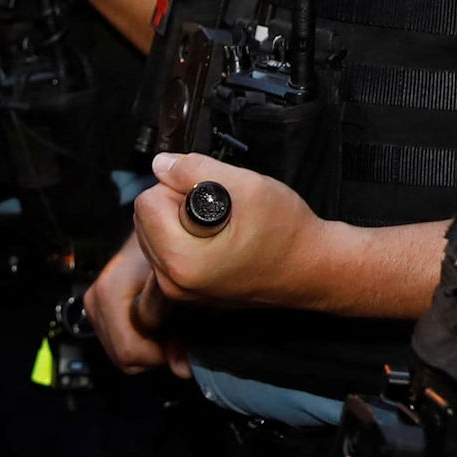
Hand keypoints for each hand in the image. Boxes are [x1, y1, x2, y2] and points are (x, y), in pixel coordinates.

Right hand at [82, 236, 188, 378]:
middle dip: (155, 355)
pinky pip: (117, 340)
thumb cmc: (175, 245)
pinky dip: (141, 340)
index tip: (182, 342)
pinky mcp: (97, 305)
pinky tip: (161, 324)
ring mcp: (94, 302)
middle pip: (123, 357)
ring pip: (120, 352)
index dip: (162, 355)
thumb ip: (186, 330)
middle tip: (180, 337)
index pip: (128, 351)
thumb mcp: (186, 287)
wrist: (160, 222)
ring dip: (149, 349)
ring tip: (172, 328)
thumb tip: (181, 369)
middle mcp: (96, 297)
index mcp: (112, 290)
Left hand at [135, 152, 315, 307]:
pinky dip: (183, 239)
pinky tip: (214, 240)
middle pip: (145, 219)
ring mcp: (178, 291)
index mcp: (182, 260)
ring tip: (219, 226)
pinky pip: (165, 252)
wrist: (312, 269)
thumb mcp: (246, 186)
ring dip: (178, 222)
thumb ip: (194, 170)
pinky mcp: (185, 292)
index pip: (147, 202)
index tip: (210, 196)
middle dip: (175, 205)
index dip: (179, 187)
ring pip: (153, 234)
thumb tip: (161, 164)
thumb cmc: (288, 235)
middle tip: (218, 211)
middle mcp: (174, 282)